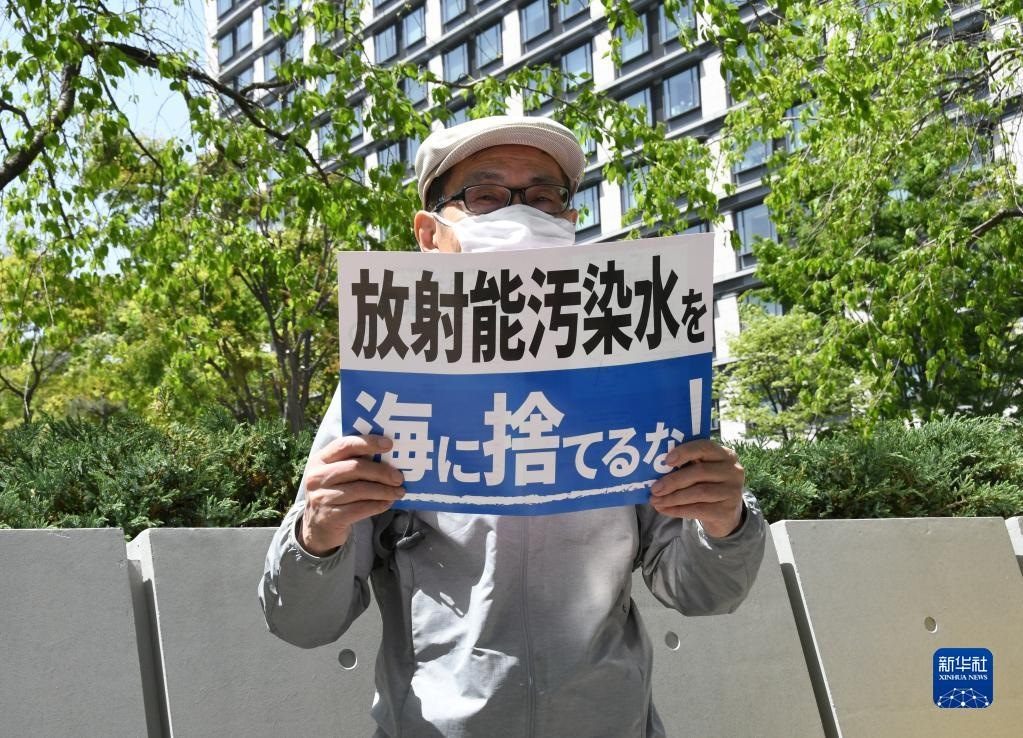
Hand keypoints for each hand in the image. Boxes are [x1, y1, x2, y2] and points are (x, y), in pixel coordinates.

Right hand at [300, 434, 404, 555]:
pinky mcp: (330, 517)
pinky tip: (388, 503)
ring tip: (399, 492)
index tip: (389, 444)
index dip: (368, 443)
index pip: (345, 445)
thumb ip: (354, 463)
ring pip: (360, 490)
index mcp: (320, 459)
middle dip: (381, 471)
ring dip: (384, 491)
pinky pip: (360, 509)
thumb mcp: (336, 474)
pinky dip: (378, 505)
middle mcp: (317, 477)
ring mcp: (321, 497)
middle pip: (355, 468)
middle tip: (399, 477)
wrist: (317, 527)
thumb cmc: (334, 493)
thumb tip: (389, 456)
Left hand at [649, 439, 744, 537]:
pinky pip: (699, 510)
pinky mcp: (727, 511)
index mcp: (725, 455)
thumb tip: (654, 470)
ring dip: (673, 497)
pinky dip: (678, 510)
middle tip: (654, 489)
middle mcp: (733, 471)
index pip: (705, 447)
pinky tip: (664, 509)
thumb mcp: (703, 472)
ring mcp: (732, 491)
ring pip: (699, 492)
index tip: (666, 461)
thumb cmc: (708, 485)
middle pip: (699, 472)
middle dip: (673, 480)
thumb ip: (687, 466)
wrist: (726, 514)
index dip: (685, 452)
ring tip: (655, 501)